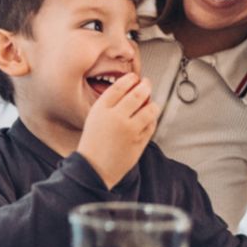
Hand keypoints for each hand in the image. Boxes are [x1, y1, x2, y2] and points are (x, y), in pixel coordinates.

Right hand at [77, 73, 160, 188]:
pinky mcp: (139, 141)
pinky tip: (149, 117)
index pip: (120, 87)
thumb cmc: (93, 142)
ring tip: (151, 102)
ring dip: (153, 103)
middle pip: (137, 94)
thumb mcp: (94, 118)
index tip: (134, 77)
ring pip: (150, 108)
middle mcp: (115, 117)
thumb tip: (131, 90)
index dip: (130, 79)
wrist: (93, 168)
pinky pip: (152, 124)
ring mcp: (129, 130)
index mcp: (101, 109)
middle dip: (146, 86)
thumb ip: (109, 104)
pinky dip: (152, 119)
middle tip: (147, 83)